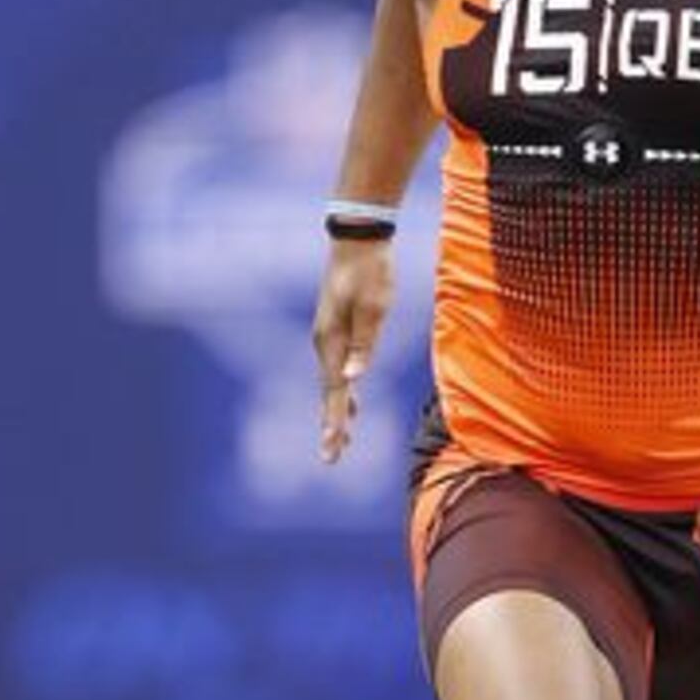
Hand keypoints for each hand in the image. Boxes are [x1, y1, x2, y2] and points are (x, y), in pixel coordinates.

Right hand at [313, 238, 392, 462]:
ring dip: (338, 411)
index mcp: (332, 341)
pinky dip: (343, 390)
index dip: (336, 422)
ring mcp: (328, 337)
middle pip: (329, 393)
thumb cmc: (371, 272)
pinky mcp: (335, 330)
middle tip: (332, 458)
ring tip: (342, 440)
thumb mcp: (374, 308)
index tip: (334, 448)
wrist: (358, 240)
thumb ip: (364, 345)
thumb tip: (352, 378)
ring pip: (332, 383)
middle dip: (332, 426)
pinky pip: (337, 369)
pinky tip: (352, 401)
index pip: (335, 391)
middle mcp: (324, 343)